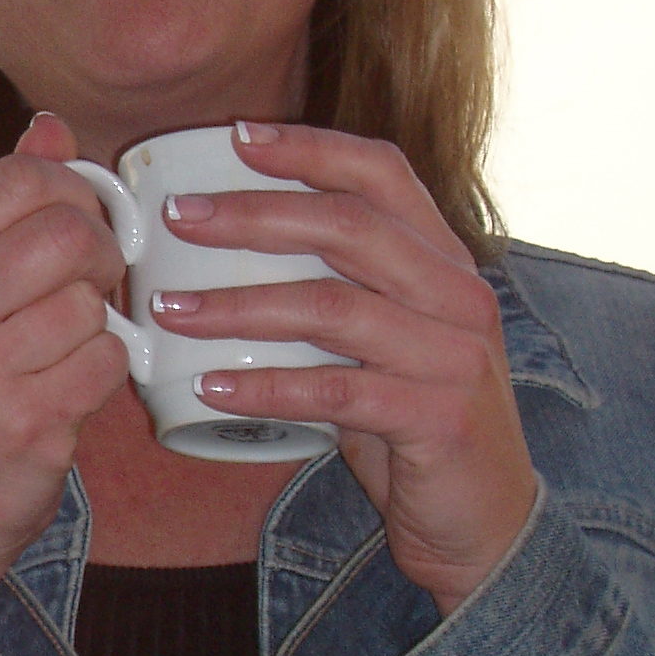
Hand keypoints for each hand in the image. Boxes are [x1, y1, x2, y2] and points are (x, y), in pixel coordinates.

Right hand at [0, 114, 130, 623]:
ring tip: (71, 348)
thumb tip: (50, 126)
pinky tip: (76, 389)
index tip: (84, 224)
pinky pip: (107, 363)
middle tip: (96, 287)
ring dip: (101, 325)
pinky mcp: (25, 426)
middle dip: (103, 255)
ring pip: (91, 302)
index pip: (18, 179)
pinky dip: (108, 373)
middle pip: (65, 233)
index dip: (74, 191)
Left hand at [147, 122, 537, 614]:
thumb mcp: (383, 340)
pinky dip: (264, 388)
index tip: (237, 136)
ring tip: (170, 308)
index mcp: (445, 260)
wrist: (485, 519)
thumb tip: (217, 254)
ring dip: (239, 305)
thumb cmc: (413, 418)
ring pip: (333, 308)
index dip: (311, 148)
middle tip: (178, 218)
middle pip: (349, 228)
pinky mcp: (437, 418)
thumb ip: (332, 291)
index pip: (382, 173)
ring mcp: (453, 356)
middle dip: (254, 216)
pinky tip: (208, 386)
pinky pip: (334, 393)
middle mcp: (458, 295)